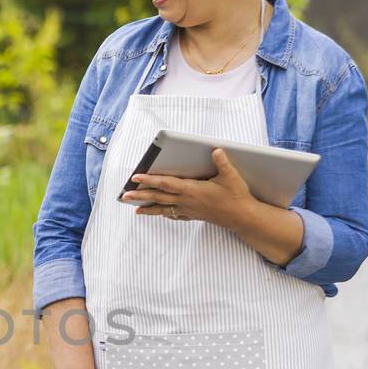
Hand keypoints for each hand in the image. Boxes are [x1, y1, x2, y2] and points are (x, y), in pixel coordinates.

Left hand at [121, 147, 254, 227]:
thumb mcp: (231, 177)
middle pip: (159, 197)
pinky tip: (160, 214)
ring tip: (135, 209)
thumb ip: (222, 162)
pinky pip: (174, 215)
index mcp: (192, 190)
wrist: (242, 218)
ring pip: (164, 209)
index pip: (165, 183)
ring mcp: (189, 210)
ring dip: (148, 208)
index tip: (135, 178)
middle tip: (124, 196)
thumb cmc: (237, 197)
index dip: (149, 180)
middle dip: (140, 196)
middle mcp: (187, 201)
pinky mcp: (194, 216)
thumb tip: (216, 149)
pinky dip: (165, 213)